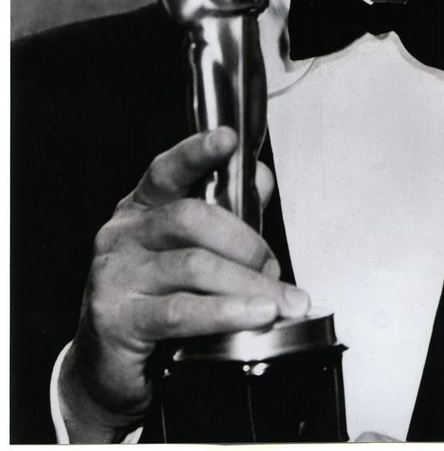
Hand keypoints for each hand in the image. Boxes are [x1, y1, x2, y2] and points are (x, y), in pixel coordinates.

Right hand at [58, 128, 309, 442]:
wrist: (105, 366)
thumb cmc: (154, 298)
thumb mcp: (190, 249)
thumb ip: (228, 211)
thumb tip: (260, 176)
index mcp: (141, 208)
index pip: (167, 170)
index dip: (197, 152)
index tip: (227, 138)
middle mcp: (123, 234)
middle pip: (191, 218)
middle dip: (246, 243)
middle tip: (274, 269)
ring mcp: (116, 275)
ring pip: (193, 266)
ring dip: (247, 284)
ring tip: (279, 300)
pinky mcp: (118, 319)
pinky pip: (182, 311)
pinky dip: (226, 312)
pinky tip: (254, 315)